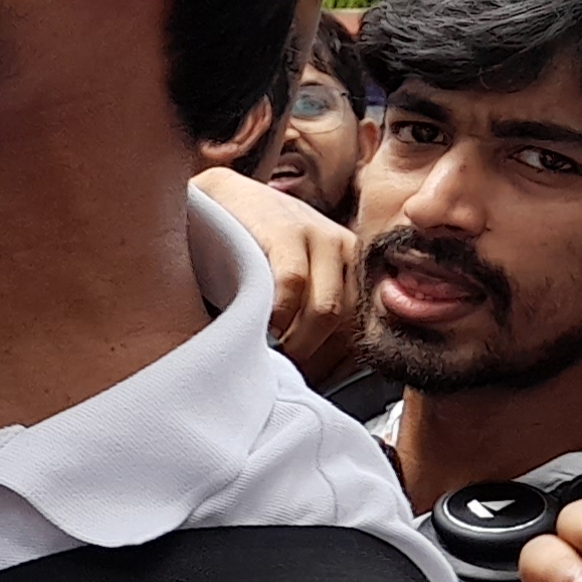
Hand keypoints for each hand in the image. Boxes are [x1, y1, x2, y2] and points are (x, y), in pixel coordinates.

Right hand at [193, 164, 361, 383]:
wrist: (220, 199)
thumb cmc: (253, 250)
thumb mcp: (296, 280)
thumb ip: (312, 315)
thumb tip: (321, 375)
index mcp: (355, 267)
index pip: (361, 332)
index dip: (333, 367)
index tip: (306, 382)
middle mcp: (346, 250)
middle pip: (347, 327)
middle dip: (315, 361)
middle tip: (284, 376)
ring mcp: (319, 236)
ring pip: (327, 310)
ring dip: (297, 343)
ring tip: (271, 355)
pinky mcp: (286, 228)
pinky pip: (293, 283)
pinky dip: (277, 313)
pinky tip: (259, 325)